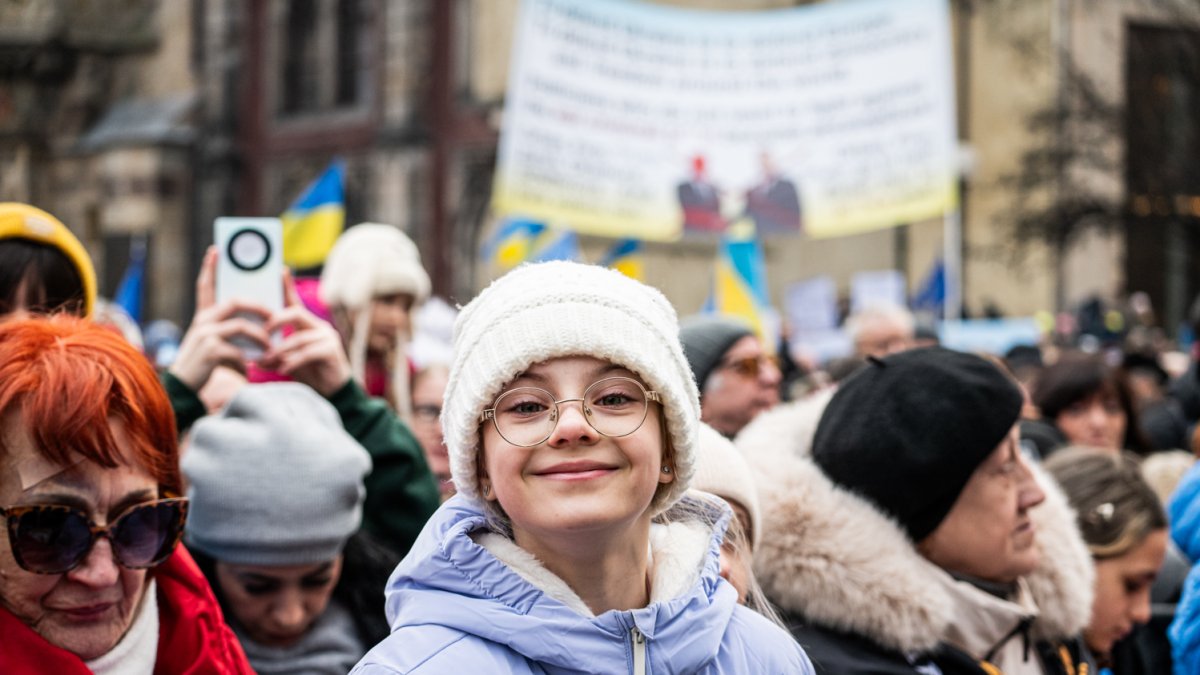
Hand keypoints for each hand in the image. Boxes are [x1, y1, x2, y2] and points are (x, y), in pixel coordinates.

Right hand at [169, 247, 271, 391]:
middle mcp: (203, 321)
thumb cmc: (206, 366)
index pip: (205, 286)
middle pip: (236, 302)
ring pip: (242, 325)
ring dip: (261, 336)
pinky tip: (256, 365)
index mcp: (203, 317)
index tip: (216, 250)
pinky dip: (252, 357)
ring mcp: (205, 334)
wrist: (183, 389)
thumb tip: (262, 328)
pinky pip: (240, 349)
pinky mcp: (210, 351)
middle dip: (260, 307)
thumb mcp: (217, 344)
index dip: (210, 268)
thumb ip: (232, 332)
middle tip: (275, 314)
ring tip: (271, 347)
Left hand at [259, 269, 351, 397]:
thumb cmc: (311, 374)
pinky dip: (292, 362)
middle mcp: (319, 327)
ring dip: (280, 350)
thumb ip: (275, 355)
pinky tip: (283, 370)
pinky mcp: (332, 351)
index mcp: (308, 325)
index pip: (294, 302)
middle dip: (275, 322)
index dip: (286, 286)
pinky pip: (307, 353)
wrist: (334, 392)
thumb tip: (254, 357)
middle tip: (261, 334)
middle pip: (295, 313)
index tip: (279, 270)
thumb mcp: (289, 361)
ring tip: (266, 360)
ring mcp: (327, 338)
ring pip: (299, 337)